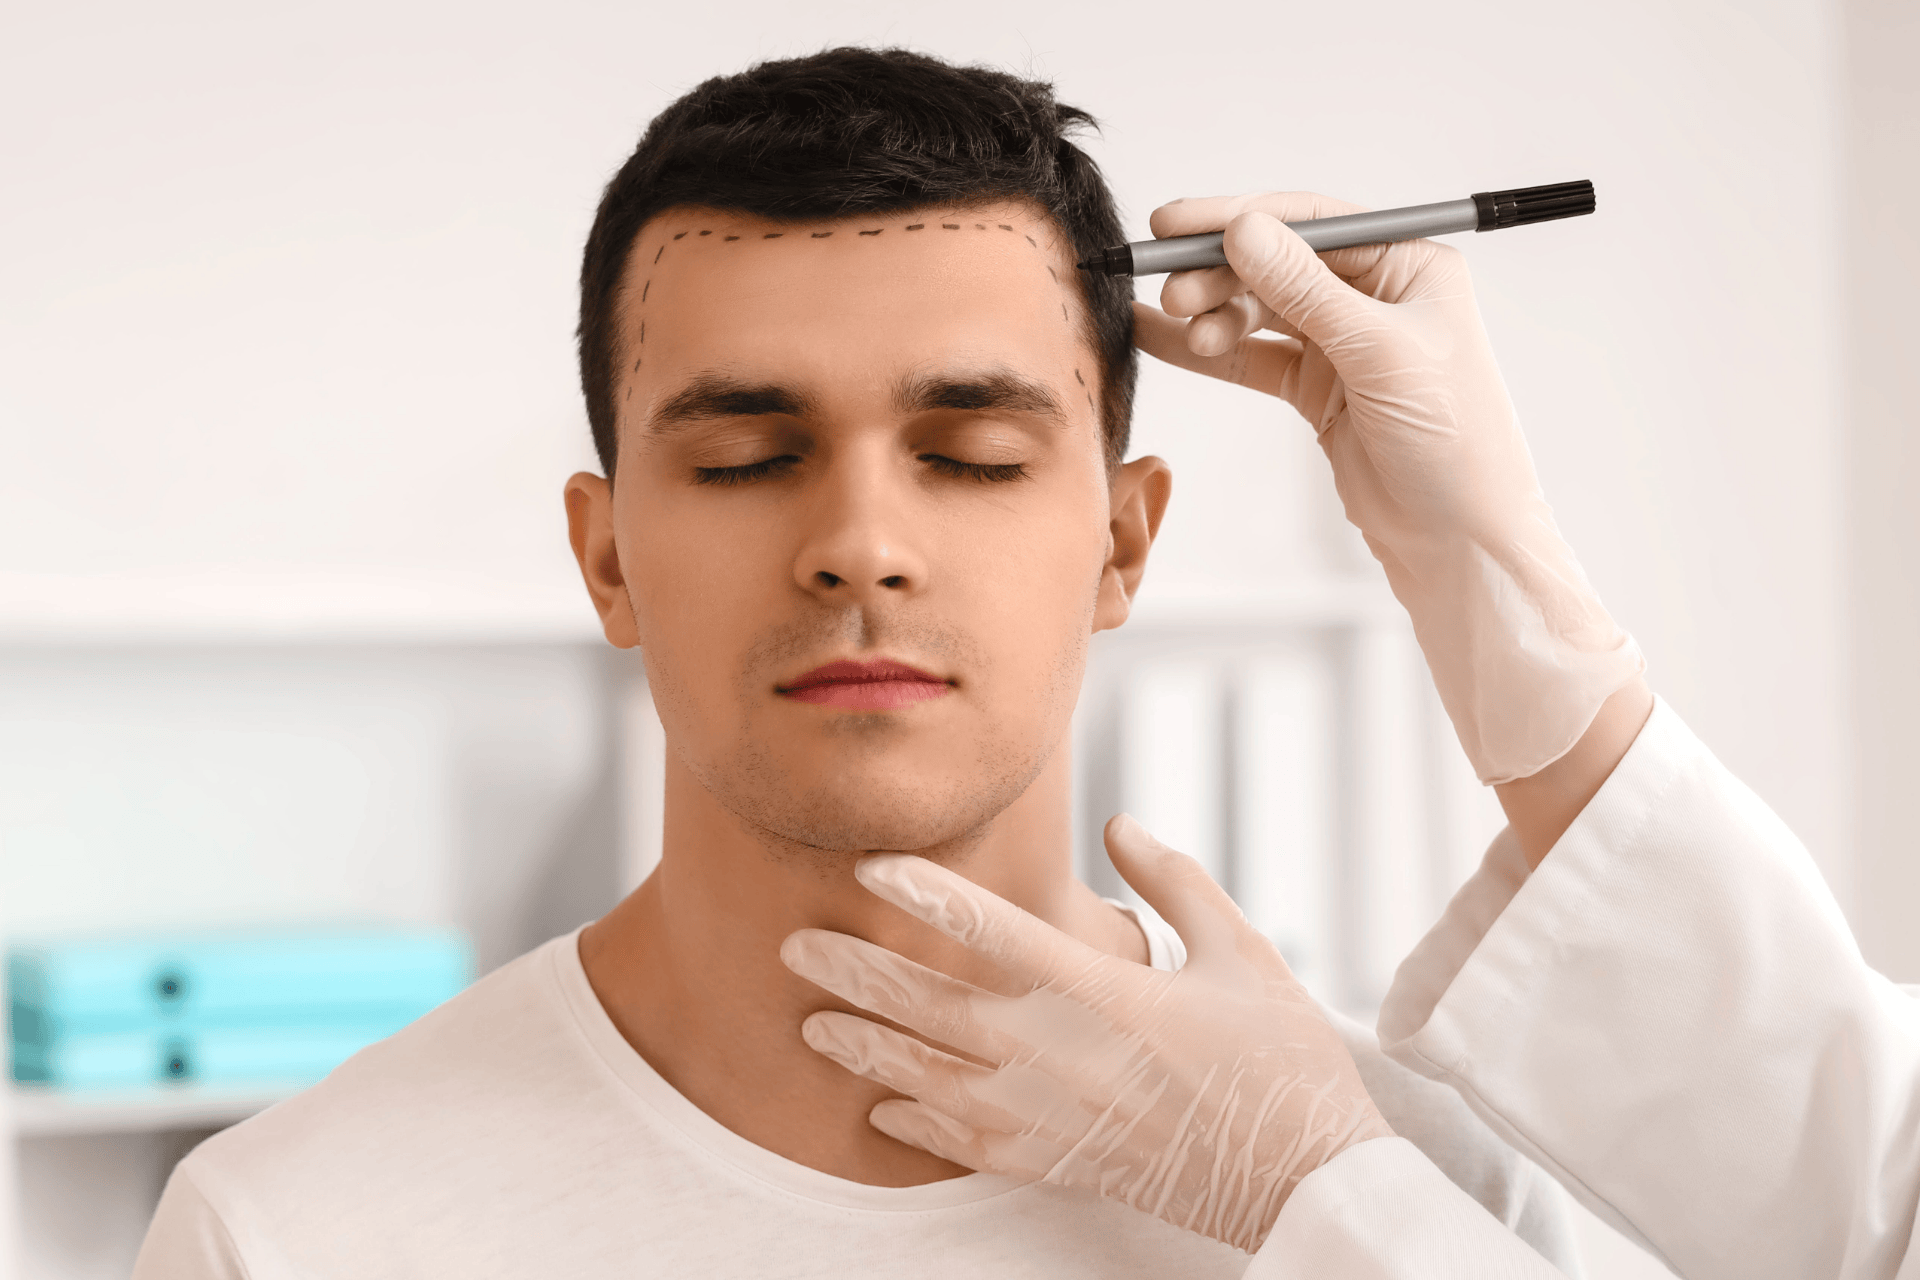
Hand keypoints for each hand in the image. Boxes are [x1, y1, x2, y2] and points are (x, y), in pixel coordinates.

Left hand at [779, 814, 1392, 1253]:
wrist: (1305, 1179)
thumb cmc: (1279, 1059)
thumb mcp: (1242, 950)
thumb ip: (1174, 881)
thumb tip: (1119, 824)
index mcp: (1107, 993)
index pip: (993, 932)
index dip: (924, 893)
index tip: (869, 865)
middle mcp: (1063, 1055)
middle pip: (936, 1008)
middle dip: (859, 973)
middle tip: (796, 946)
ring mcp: (1053, 1117)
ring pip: (934, 1079)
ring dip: (867, 1049)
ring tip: (813, 1025)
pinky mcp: (1059, 1164)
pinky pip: (966, 1145)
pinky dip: (916, 1125)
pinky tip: (880, 1110)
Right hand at [1133, 193, 1641, 783]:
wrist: (1459, 540)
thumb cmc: (1454, 444)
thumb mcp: (1379, 353)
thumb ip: (1306, 290)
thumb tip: (1244, 228)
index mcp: (1409, 266)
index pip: (1313, 223)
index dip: (1241, 218)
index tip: (1176, 224)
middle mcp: (1375, 296)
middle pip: (1278, 263)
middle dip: (1219, 270)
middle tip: (1172, 287)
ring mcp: (1343, 344)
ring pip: (1259, 309)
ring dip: (1213, 311)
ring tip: (1178, 324)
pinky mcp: (1318, 390)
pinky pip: (1252, 357)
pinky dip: (1208, 350)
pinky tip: (1162, 340)